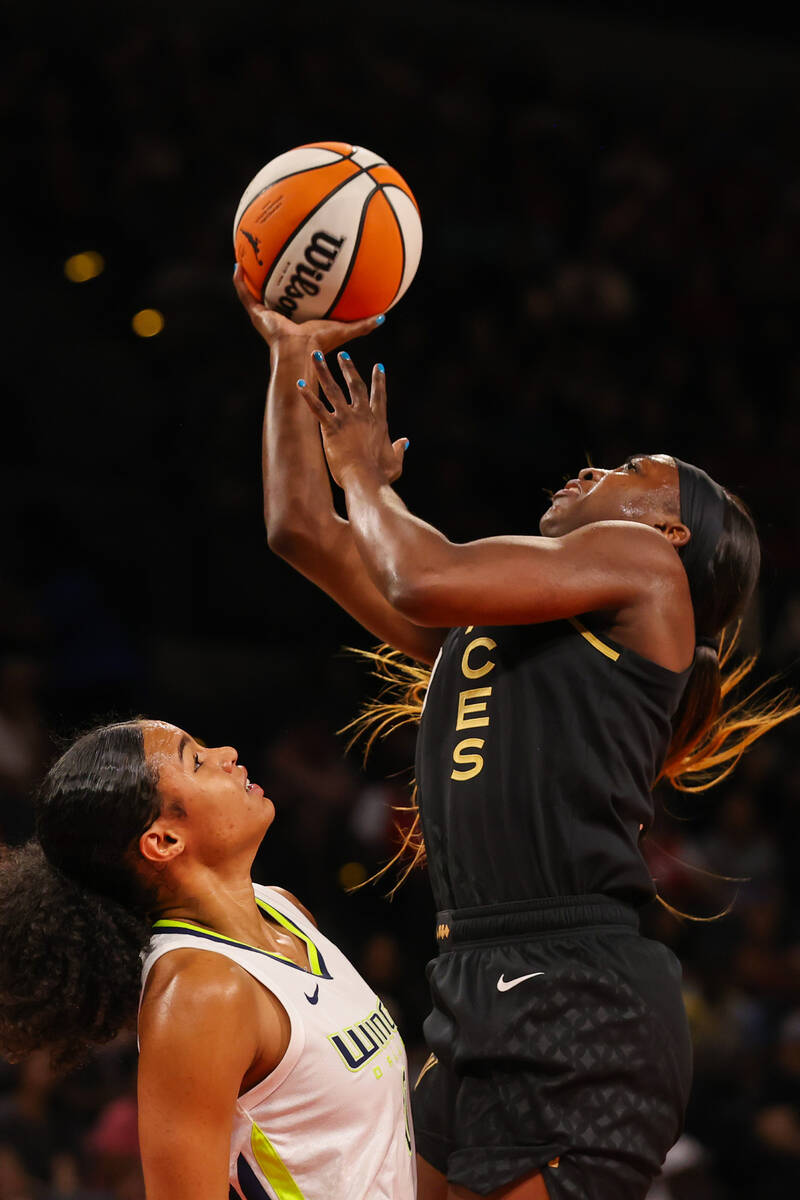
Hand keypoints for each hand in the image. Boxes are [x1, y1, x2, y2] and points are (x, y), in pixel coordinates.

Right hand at [233, 264, 382, 353]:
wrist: (300, 352)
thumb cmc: (321, 345)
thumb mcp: (344, 329)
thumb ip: (363, 324)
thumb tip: (384, 317)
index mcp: (297, 321)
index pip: (295, 303)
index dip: (294, 290)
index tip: (295, 274)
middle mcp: (279, 317)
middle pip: (273, 296)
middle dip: (270, 280)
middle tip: (269, 260)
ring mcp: (265, 316)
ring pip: (254, 294)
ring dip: (249, 278)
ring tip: (246, 257)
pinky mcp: (257, 314)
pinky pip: (245, 294)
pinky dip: (240, 281)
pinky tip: (237, 264)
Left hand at [298, 351, 407, 488]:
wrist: (366, 479)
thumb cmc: (381, 475)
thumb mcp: (396, 462)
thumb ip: (399, 449)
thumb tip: (405, 442)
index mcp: (379, 422)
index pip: (379, 396)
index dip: (379, 381)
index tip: (378, 367)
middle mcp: (363, 415)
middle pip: (355, 385)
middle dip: (348, 368)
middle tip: (343, 355)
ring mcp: (346, 419)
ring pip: (333, 390)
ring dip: (323, 371)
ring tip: (316, 355)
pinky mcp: (331, 428)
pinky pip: (317, 408)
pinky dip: (308, 396)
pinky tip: (299, 384)